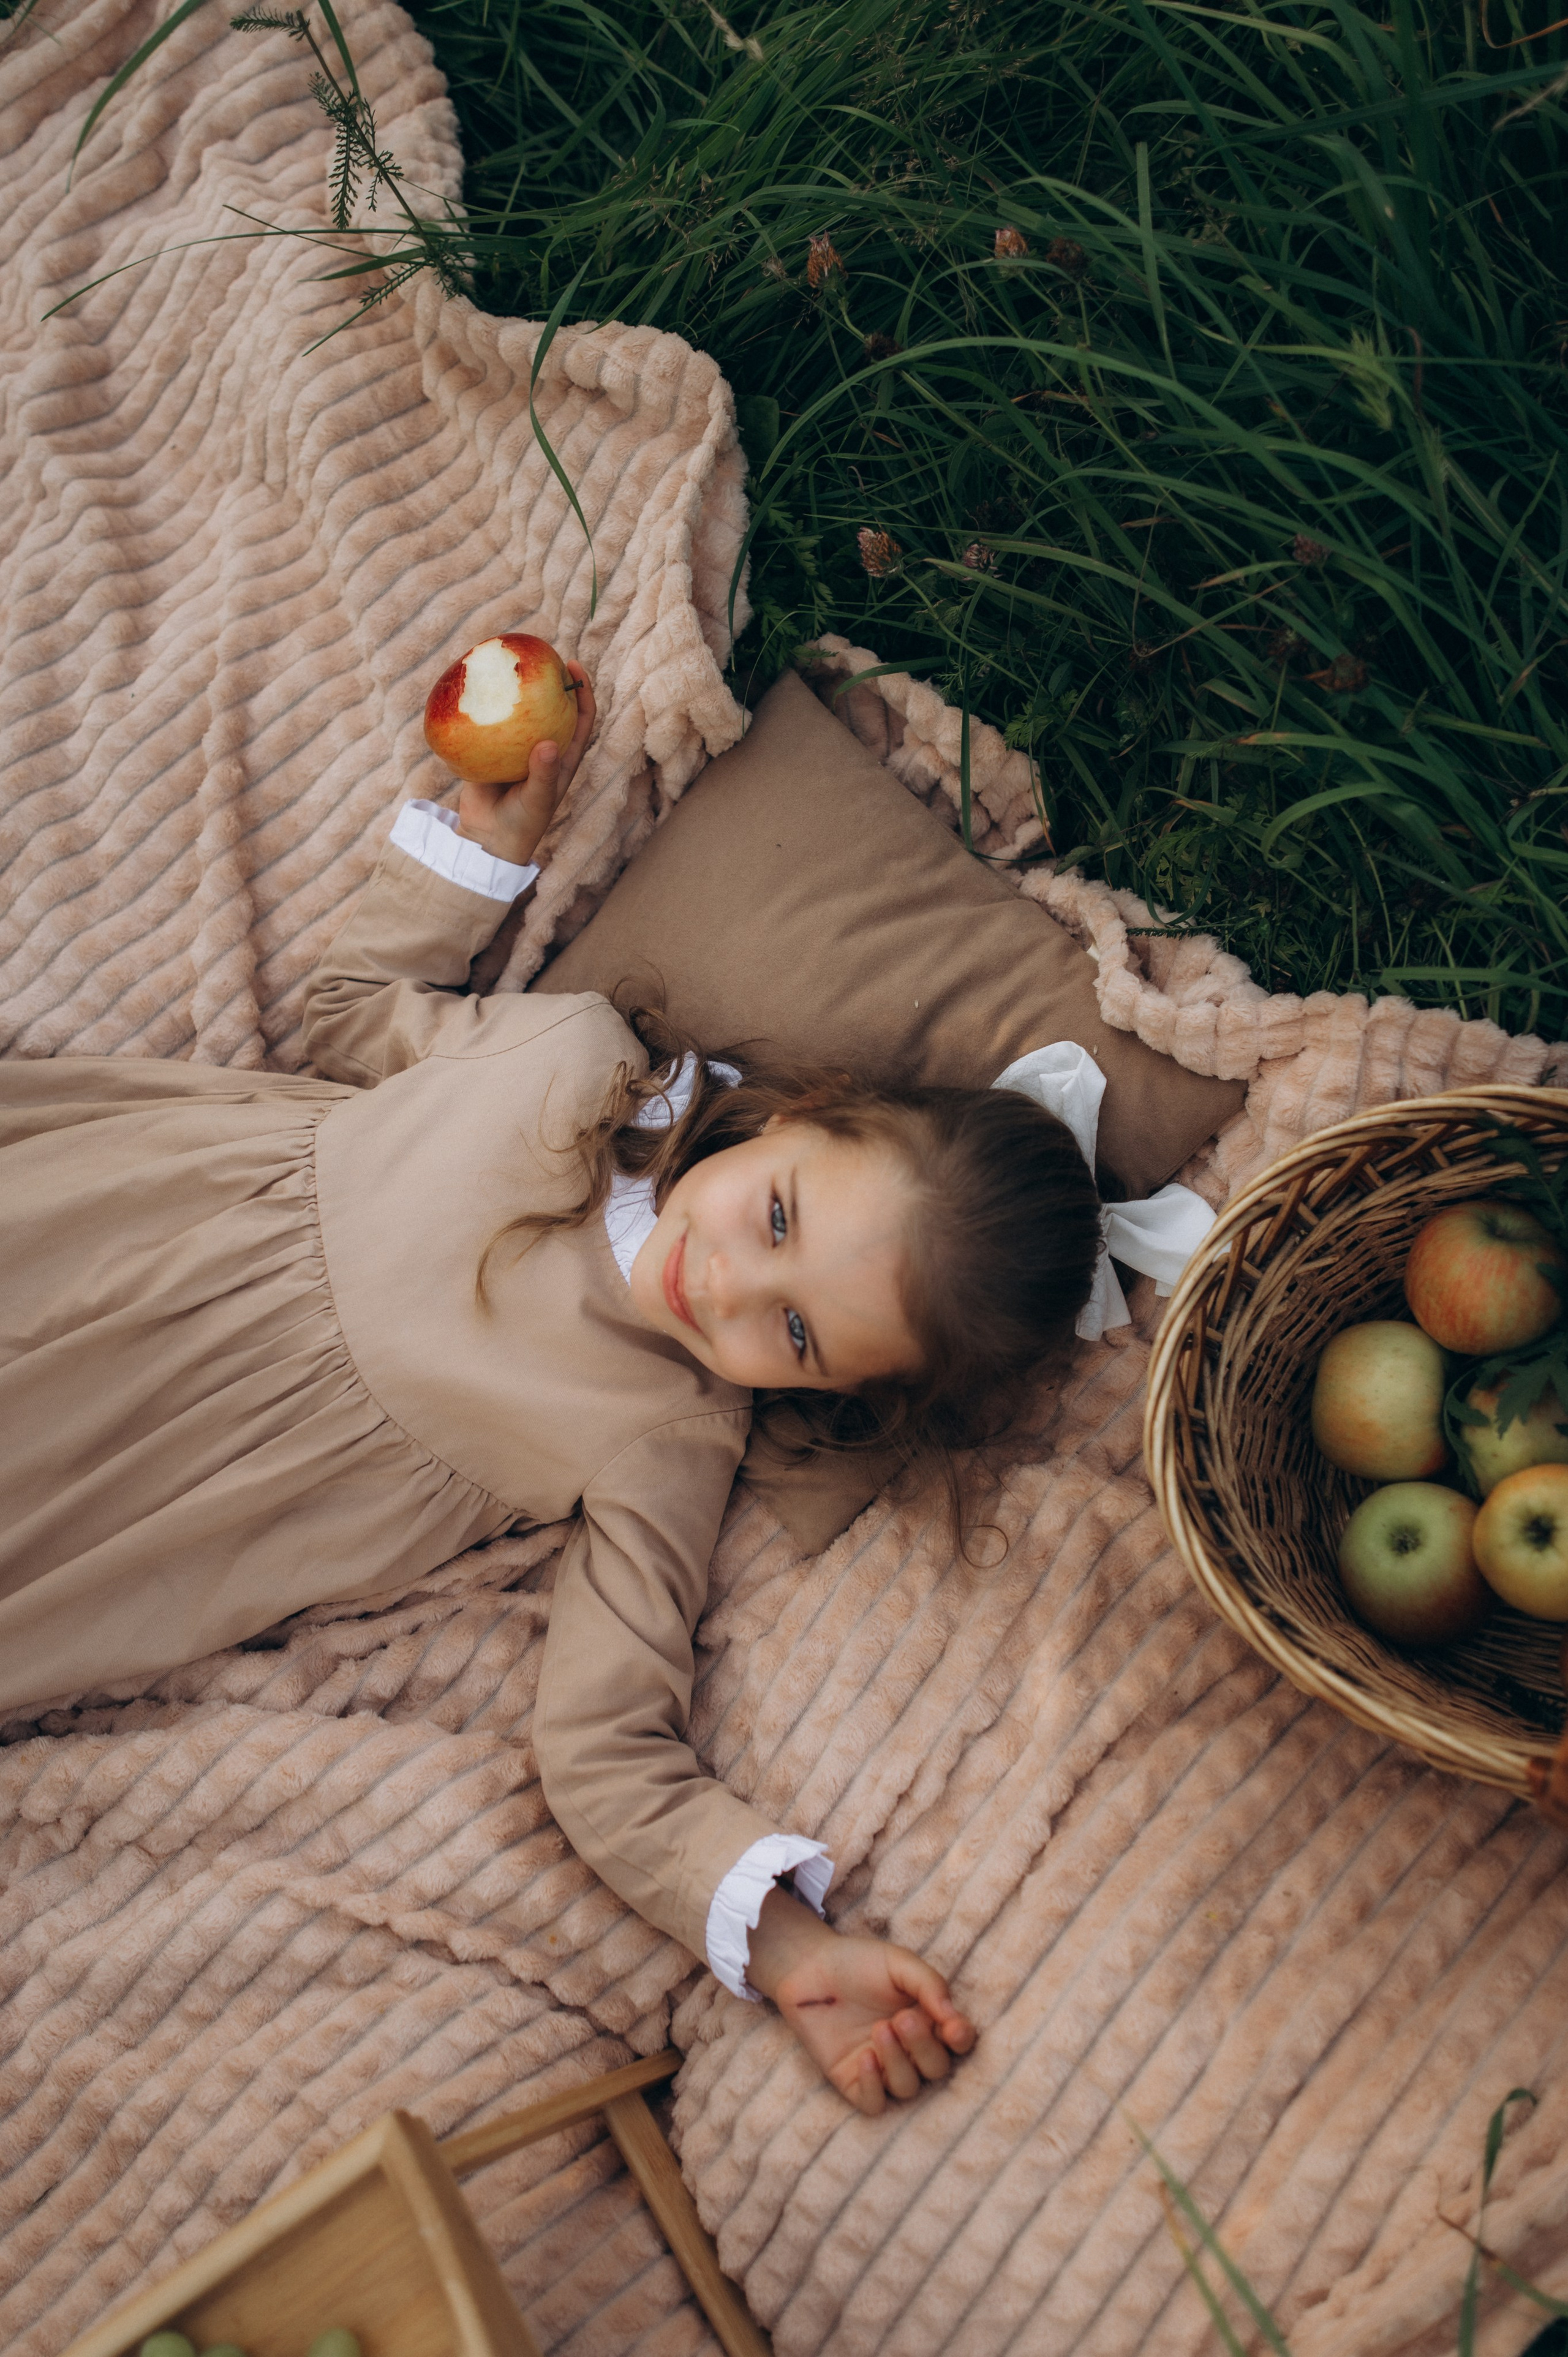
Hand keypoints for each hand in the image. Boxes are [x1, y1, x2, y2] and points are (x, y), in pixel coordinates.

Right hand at [455, 660, 595, 868]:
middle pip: (550, 707)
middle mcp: (542, 748)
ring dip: (515, 690)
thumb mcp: (537, 800)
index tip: (574, 667)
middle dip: (547, 680)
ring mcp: (515, 748)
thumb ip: (544, 774)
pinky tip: (475, 687)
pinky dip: (484, 706)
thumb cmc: (521, 824)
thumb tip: (548, 744)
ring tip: (505, 664)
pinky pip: (488, 723)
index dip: (583, 692)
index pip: (581, 719)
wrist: (487, 839)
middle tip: (537, 657)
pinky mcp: (489, 751)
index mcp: (563, 758)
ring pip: (518, 712)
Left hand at [746, 1887, 975, 2116]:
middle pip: (936, 2068)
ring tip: (880, 2028)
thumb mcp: (899, 1963)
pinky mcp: (852, 2080)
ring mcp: (882, 2068)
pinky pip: (873, 2103)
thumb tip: (953, 2016)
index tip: (953, 2028)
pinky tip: (865, 2056)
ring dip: (898, 2062)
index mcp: (929, 2020)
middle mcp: (910, 2049)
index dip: (962, 2039)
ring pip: (907, 2087)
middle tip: (902, 2018)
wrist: (810, 1966)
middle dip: (923, 2046)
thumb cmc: (859, 1962)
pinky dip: (874, 2087)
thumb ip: (929, 1985)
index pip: (959, 2042)